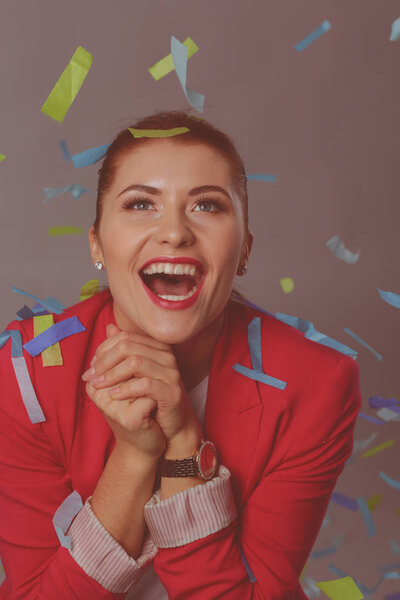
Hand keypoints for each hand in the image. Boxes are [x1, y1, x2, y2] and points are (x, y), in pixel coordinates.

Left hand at [83, 323, 201, 450]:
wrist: (171, 426)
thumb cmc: (151, 399)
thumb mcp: (134, 373)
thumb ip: (123, 352)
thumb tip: (109, 328)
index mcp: (157, 348)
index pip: (125, 337)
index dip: (104, 350)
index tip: (91, 367)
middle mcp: (166, 356)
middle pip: (128, 347)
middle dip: (104, 361)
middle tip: (90, 376)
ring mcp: (171, 373)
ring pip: (135, 363)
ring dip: (111, 375)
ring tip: (98, 386)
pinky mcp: (173, 392)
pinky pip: (146, 385)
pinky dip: (125, 389)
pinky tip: (113, 395)